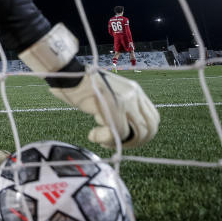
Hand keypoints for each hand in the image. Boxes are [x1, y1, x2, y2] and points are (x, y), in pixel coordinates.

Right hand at [19, 23, 158, 148]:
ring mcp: (125, 101)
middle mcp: (134, 95)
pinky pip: (118, 133)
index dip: (144, 134)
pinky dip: (104, 139)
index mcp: (135, 91)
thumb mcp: (107, 95)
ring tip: (102, 140)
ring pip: (136, 134)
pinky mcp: (114, 108)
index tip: (127, 139)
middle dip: (134, 142)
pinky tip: (92, 135)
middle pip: (149, 128)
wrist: (69, 75)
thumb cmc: (81, 85)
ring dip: (119, 142)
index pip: (153, 117)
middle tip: (116, 144)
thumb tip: (123, 130)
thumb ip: (118, 107)